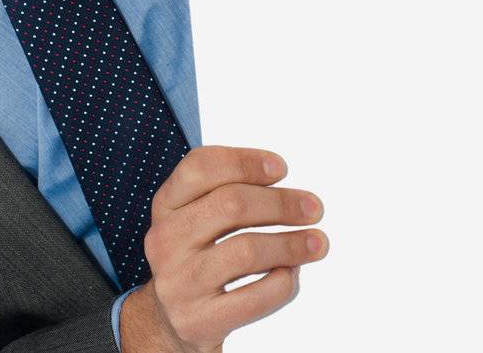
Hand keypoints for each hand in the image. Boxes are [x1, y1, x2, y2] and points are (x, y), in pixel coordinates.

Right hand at [120, 147, 327, 352]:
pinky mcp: (198, 321)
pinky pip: (254, 298)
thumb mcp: (197, 219)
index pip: (200, 167)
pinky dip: (282, 283)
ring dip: (291, 244)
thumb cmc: (198, 257)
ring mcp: (179, 283)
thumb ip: (230, 196)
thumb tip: (295, 198)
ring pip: (246, 251)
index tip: (282, 168)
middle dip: (281, 203)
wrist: (171, 321)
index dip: (245, 161)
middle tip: (315, 208)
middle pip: (230, 204)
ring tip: (318, 243)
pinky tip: (291, 274)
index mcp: (166, 205)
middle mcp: (165, 241)